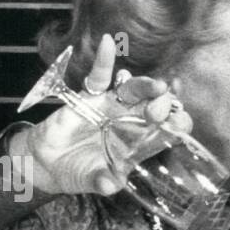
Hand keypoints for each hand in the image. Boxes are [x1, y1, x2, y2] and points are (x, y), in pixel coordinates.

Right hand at [14, 33, 191, 197]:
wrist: (48, 162)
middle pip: (157, 106)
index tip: (181, 122)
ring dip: (146, 86)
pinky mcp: (91, 95)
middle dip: (165, 105)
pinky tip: (108, 43)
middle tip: (161, 109)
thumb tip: (110, 186)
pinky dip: (104, 59)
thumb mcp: (92, 181)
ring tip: (157, 86)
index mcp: (140, 143)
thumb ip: (102, 181)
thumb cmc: (78, 172)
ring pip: (135, 90)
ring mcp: (113, 106)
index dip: (178, 124)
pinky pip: (100, 75)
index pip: (168, 130)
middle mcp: (132, 122)